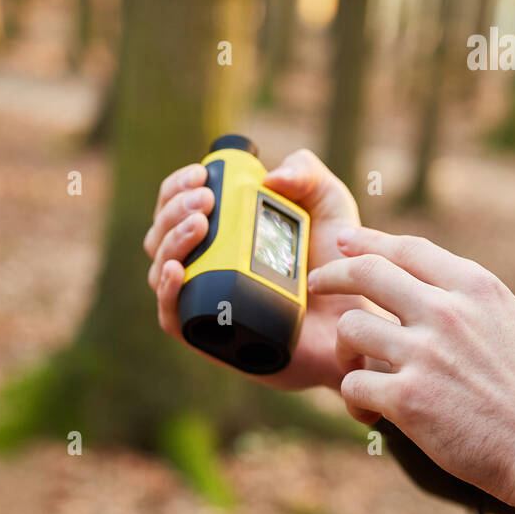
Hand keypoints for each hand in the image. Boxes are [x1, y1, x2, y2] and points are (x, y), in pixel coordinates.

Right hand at [143, 149, 371, 390]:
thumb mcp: (328, 205)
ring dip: (170, 242)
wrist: (353, 322)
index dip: (177, 189)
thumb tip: (269, 176)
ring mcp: (205, 305)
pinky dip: (166, 292)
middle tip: (205, 200)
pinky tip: (177, 269)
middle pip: (161, 237)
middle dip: (173, 211)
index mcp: (220, 237)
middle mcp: (205, 269)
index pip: (177, 209)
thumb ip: (306, 172)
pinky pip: (172, 319)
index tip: (201, 176)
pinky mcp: (211, 341)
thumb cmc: (339, 269)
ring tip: (199, 224)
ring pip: (161, 272)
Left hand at [309, 228, 514, 513]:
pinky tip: (370, 416)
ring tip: (357, 374)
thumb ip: (486, 312)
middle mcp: (446, 312)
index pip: (408, 250)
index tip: (345, 243)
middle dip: (332, 277)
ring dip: (344, 353)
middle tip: (316, 286)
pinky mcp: (407, 400)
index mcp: (477, 289)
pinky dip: (354, 403)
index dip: (369, 243)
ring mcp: (424, 354)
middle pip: (366, 274)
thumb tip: (470, 309)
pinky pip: (353, 387)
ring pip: (349, 329)